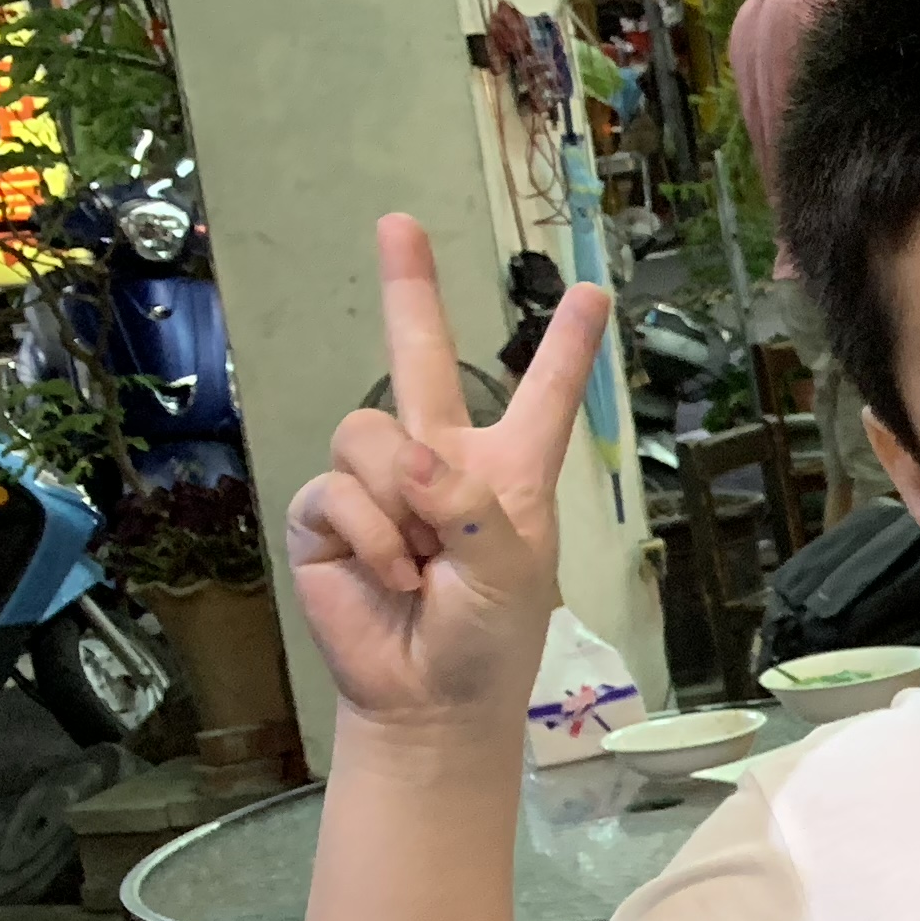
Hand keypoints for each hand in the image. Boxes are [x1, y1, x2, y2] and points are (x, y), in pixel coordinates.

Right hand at [284, 215, 609, 726]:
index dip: (566, 346)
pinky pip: (335, 490)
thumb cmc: (490, 637)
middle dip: (409, 290)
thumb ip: (474, 508)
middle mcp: (443, 462)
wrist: (430, 697)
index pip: (544, 397)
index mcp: (509, 471)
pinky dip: (369, 534)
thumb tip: (417, 461)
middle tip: (399, 223)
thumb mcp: (512, 572)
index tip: (592, 293)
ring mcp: (381, 485)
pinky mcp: (327, 515)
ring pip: (368, 433)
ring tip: (422, 556)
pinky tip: (393, 572)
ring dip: (398, 499)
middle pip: (422, 359)